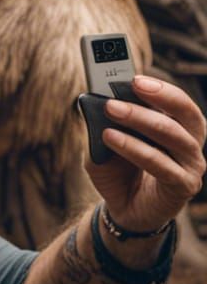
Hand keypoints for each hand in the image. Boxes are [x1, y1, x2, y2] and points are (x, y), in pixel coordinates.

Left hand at [85, 74, 206, 232]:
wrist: (122, 208)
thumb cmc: (117, 168)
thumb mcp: (102, 139)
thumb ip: (101, 121)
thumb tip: (91, 99)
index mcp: (177, 126)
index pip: (177, 101)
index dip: (160, 86)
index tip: (135, 75)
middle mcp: (189, 143)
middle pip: (186, 113)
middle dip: (159, 95)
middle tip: (130, 84)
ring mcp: (190, 166)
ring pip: (174, 135)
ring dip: (141, 118)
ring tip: (110, 109)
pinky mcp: (183, 186)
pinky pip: (162, 164)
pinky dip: (135, 148)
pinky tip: (111, 138)